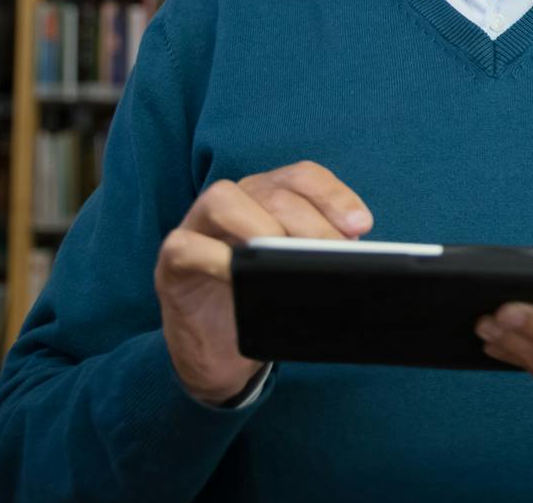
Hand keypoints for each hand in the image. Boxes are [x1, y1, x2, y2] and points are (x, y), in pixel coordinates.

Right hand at [154, 160, 371, 403]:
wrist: (217, 355)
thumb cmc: (261, 305)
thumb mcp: (298, 278)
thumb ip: (320, 258)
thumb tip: (353, 255)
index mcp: (268, 198)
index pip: (302, 176)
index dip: (333, 195)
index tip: (361, 227)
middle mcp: (234, 202)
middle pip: (273, 191)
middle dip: (309, 221)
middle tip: (333, 255)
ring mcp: (197, 227)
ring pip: (223, 198)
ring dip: (260, 224)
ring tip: (285, 257)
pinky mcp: (171, 263)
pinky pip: (185, 245)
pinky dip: (213, 256)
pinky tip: (239, 275)